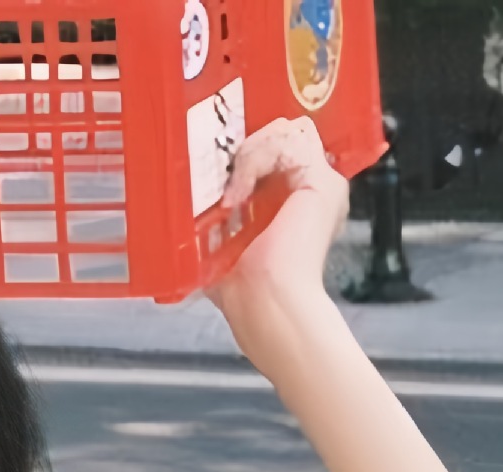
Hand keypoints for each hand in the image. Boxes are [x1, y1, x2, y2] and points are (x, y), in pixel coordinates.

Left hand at [206, 116, 349, 361]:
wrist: (266, 307)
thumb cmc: (245, 294)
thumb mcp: (220, 248)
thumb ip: (213, 223)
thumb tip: (180, 210)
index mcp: (291, 203)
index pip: (275, 150)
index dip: (246, 150)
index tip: (217, 167)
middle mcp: (310, 191)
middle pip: (281, 133)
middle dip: (245, 147)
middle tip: (223, 180)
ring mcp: (321, 184)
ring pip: (283, 132)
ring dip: (246, 156)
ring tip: (230, 197)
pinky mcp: (322, 183)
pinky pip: (287, 144)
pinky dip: (254, 162)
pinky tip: (237, 197)